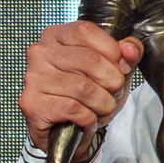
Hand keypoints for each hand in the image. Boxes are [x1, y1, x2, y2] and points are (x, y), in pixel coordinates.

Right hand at [20, 22, 138, 155]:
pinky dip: (89, 118)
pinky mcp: (32, 103)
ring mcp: (33, 77)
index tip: (120, 68)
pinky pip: (74, 109)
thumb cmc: (89, 96)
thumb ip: (126, 55)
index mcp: (56, 36)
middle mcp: (39, 52)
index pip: (86, 30)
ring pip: (84, 87)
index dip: (112, 51)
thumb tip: (131, 49)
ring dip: (103, 103)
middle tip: (113, 93)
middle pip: (89, 59)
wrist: (67, 132)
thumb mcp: (113, 71)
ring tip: (100, 107)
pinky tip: (86, 119)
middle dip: (113, 81)